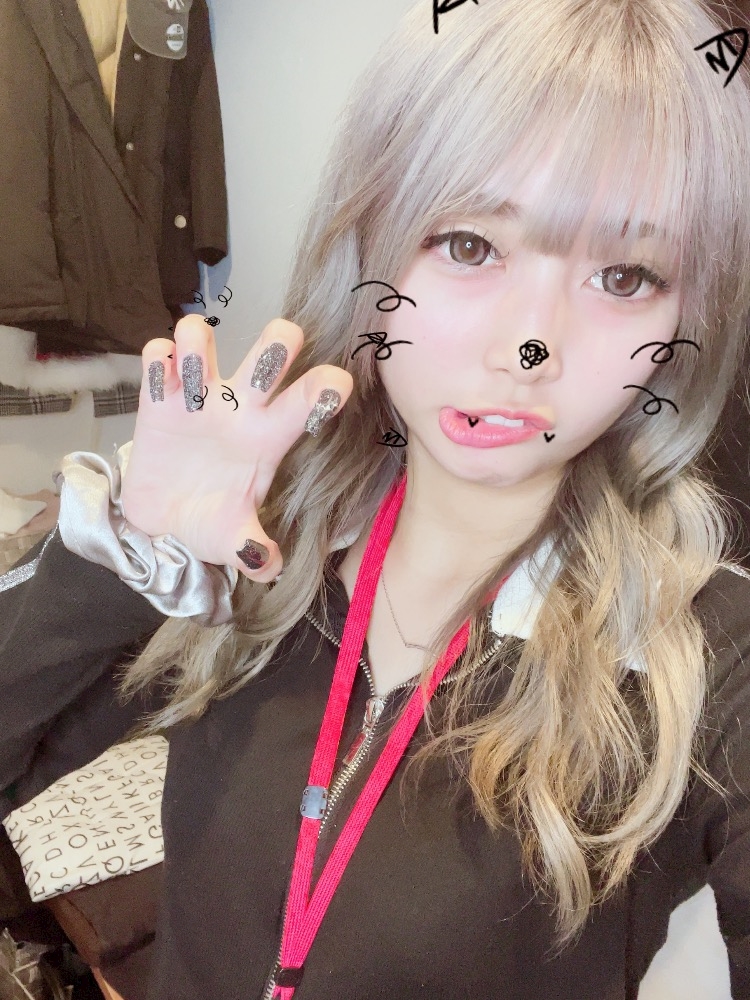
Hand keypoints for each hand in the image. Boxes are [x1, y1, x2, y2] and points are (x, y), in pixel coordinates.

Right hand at [121, 315, 353, 580]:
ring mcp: (198, 395)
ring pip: (205, 338)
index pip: (309, 400)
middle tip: (267, 364)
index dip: (325, 388)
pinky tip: (159, 382)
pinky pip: (157, 355)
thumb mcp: (233, 540)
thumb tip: (268, 566)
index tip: (334, 387)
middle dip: (276, 341)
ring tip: (191, 381)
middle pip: (273, 348)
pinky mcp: (156, 396)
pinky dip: (157, 360)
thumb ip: (253, 552)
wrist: (161, 524)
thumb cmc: (209, 522)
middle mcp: (241, 406)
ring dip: (197, 347)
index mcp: (270, 436)